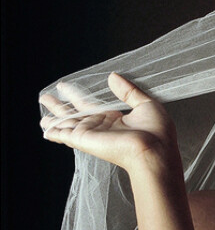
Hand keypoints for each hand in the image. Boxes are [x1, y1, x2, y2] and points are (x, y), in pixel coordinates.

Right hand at [40, 72, 180, 173]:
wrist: (154, 152)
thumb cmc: (157, 133)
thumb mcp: (146, 104)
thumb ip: (128, 91)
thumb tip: (113, 76)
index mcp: (115, 120)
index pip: (91, 105)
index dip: (77, 96)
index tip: (65, 87)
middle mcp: (101, 127)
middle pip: (75, 114)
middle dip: (60, 107)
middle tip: (45, 98)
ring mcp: (92, 134)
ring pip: (67, 124)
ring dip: (54, 119)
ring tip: (42, 115)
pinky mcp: (85, 139)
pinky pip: (65, 134)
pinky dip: (54, 132)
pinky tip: (45, 130)